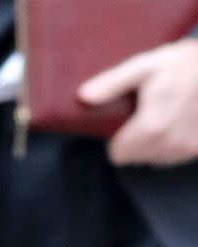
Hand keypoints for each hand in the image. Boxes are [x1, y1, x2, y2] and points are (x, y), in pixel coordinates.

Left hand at [78, 38, 197, 166]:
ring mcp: (183, 151)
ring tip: (164, 114)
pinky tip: (178, 121)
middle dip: (133, 140)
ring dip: (152, 143)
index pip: (117, 155)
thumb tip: (83, 97)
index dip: (117, 138)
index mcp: (149, 128)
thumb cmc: (187, 65)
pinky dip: (170, 143)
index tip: (125, 122)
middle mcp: (166, 146)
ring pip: (153, 159)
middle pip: (134, 159)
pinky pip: (172, 156)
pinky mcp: (195, 151)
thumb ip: (112, 84)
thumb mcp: (146, 65)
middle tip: (145, 113)